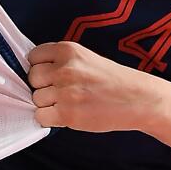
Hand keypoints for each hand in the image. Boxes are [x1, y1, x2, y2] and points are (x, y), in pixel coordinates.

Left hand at [27, 41, 159, 132]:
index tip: (49, 75)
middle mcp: (64, 68)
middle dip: (42, 86)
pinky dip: (48, 119)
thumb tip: (33, 71)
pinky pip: (40, 117)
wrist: (138, 99)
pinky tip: (63, 115)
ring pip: (36, 98)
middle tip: (59, 92)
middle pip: (32, 78)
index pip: (33, 57)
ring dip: (47, 104)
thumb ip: (60, 61)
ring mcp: (66, 92)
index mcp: (67, 50)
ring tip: (67, 104)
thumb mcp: (85, 58)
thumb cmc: (112, 80)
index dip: (39, 68)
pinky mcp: (68, 114)